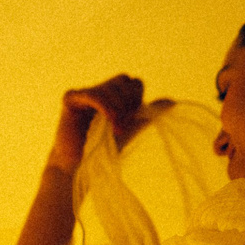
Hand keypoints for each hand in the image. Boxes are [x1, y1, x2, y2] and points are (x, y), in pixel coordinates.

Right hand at [47, 75, 164, 173]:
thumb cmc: (106, 149)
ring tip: (116, 129)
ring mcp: (84, 93)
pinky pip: (94, 94)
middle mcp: (99, 91)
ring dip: (118, 109)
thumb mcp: (132, 129)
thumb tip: (172, 102)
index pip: (133, 83)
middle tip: (124, 125)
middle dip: (129, 101)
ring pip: (111, 86)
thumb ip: (148, 115)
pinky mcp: (71, 98)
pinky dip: (106, 108)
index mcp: (113, 96)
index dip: (137, 98)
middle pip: (124, 79)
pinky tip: (110, 122)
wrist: (82, 165)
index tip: (134, 119)